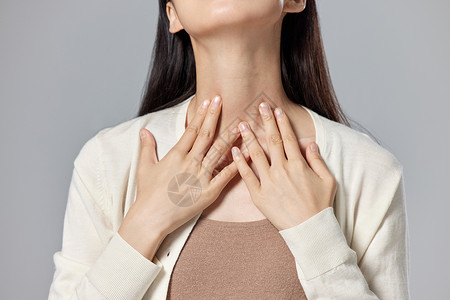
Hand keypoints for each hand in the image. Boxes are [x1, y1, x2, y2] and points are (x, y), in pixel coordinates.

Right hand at [119, 95, 249, 245]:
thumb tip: (144, 131)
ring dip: (230, 136)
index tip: (209, 101)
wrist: (151, 218)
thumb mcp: (145, 168)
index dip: (201, 114)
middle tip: (223, 99)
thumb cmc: (147, 194)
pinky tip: (247, 153)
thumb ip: (147, 148)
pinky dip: (237, 164)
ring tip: (240, 123)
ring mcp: (200, 177)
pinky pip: (225, 176)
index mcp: (175, 155)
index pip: (191, 130)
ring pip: (218, 152)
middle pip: (205, 135)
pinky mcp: (208, 192)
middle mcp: (189, 163)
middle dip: (214, 116)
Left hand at [231, 102, 336, 230]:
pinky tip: (234, 150)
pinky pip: (247, 175)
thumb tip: (309, 143)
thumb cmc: (320, 205)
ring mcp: (269, 182)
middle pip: (272, 140)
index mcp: (298, 164)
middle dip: (266, 121)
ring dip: (249, 137)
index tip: (276, 110)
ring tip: (242, 123)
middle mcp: (282, 170)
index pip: (288, 138)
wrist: (309, 230)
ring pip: (256, 154)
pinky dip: (240, 162)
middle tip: (259, 106)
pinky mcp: (258, 195)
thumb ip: (317, 160)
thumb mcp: (327, 180)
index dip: (281, 122)